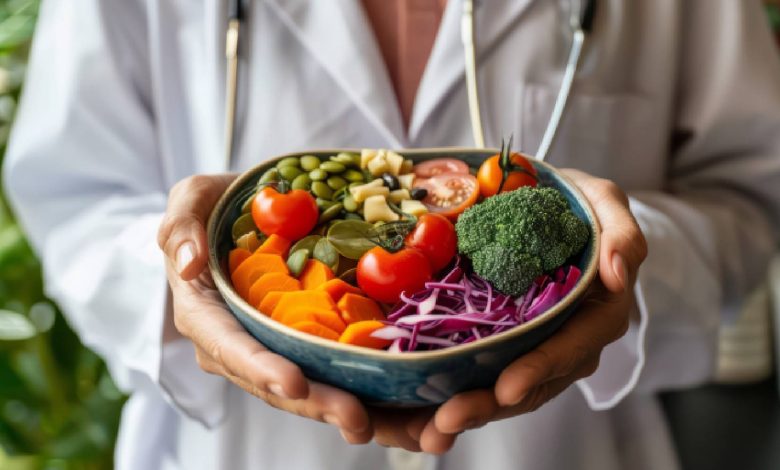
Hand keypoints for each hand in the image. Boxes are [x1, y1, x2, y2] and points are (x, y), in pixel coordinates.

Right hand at [157, 174, 371, 441]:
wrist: (242, 215)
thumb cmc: (214, 207)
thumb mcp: (193, 197)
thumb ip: (181, 224)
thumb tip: (189, 264)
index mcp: (202, 312)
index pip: (228, 346)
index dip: (260, 367)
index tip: (293, 382)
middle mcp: (230, 343)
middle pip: (268, 381)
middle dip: (310, 401)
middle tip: (353, 418)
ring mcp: (263, 348)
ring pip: (295, 389)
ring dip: (330, 407)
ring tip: (367, 422)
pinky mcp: (292, 346)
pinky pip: (316, 373)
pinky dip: (344, 389)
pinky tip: (377, 406)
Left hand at [411, 170, 648, 452]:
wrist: (556, 207)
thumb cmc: (582, 205)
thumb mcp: (606, 204)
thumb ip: (622, 234)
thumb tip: (616, 273)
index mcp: (600, 311)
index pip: (573, 348)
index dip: (540, 369)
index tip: (506, 388)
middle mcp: (573, 338)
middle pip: (537, 381)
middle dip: (494, 403)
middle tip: (450, 418)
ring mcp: (542, 343)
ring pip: (513, 387)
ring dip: (476, 407)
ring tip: (436, 423)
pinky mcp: (512, 340)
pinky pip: (493, 371)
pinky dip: (466, 388)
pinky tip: (431, 405)